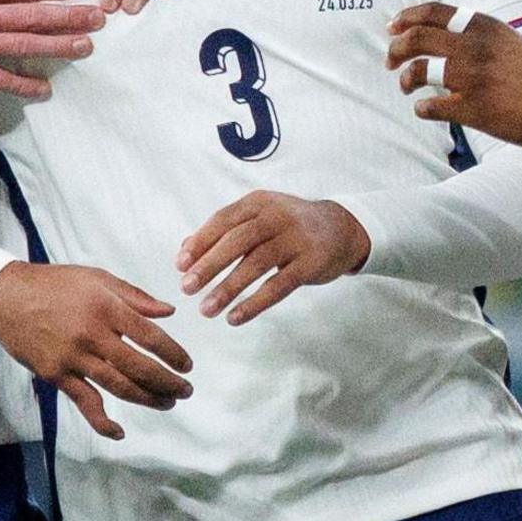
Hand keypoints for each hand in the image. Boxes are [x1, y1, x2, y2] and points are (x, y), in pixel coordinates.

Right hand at [0, 263, 192, 439]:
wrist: (7, 298)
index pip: (149, 336)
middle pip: (138, 366)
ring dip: (147, 399)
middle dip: (167, 382)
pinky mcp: (57, 375)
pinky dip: (102, 420)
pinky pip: (84, 402)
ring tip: (167, 403)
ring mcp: (73, 357)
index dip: (173, 354)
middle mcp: (92, 334)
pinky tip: (118, 431)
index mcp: (106, 307)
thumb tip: (168, 312)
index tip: (187, 364)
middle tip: (185, 390)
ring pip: (118, 386)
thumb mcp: (97, 277)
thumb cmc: (55, 284)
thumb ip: (134, 296)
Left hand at [176, 192, 369, 323]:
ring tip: (207, 310)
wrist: (341, 229)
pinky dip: (255, 303)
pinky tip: (236, 317)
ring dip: (228, 288)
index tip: (180, 265)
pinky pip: (279, 285)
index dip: (200, 242)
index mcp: (258, 203)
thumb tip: (184, 249)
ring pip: (256, 264)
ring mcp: (296, 239)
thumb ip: (223, 232)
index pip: (223, 220)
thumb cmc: (289, 226)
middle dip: (209, 265)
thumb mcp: (258, 218)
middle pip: (237, 241)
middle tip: (186, 288)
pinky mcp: (311, 263)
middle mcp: (276, 216)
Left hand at [385, 3, 521, 147]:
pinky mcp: (475, 109)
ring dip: (405, 79)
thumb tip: (439, 34)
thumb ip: (477, 34)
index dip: (406, 17)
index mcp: (484, 26)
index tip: (392, 27)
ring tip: (406, 86)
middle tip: (389, 60)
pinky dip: (422, 108)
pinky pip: (431, 107)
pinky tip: (425, 109)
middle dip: (395, 48)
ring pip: (419, 71)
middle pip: (417, 38)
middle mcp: (476, 47)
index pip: (433, 11)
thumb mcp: (507, 41)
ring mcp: (474, 78)